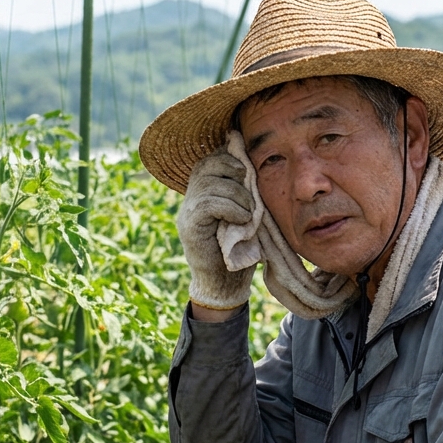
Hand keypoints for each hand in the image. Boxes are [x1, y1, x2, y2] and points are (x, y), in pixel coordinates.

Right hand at [177, 150, 256, 310]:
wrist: (225, 284)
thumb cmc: (241, 249)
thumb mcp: (246, 214)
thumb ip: (245, 192)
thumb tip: (255, 166)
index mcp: (202, 193)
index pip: (209, 160)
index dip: (228, 158)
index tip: (247, 168)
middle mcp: (190, 199)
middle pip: (206, 166)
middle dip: (232, 170)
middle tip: (250, 189)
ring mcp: (187, 212)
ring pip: (209, 184)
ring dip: (237, 195)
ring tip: (250, 213)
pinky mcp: (190, 227)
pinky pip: (208, 204)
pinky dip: (231, 208)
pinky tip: (243, 219)